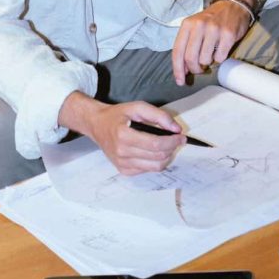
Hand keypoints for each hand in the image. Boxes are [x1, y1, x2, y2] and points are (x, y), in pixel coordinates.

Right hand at [58, 93, 184, 175]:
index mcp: (123, 135)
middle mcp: (122, 152)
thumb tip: (176, 129)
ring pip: (155, 167)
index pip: (155, 144)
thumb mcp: (136, 107)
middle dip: (171, 148)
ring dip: (166, 156)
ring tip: (166, 146)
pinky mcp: (123, 170)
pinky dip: (155, 162)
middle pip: (157, 156)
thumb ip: (158, 115)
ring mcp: (122, 164)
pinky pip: (147, 170)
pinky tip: (152, 152)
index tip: (181, 136)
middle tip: (176, 139)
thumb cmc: (117, 115)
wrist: (97, 125)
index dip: (172, 141)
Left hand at [171, 0, 250, 84]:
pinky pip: (220, 57)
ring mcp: (214, 30)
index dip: (177, 69)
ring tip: (211, 53)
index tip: (180, 81)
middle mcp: (199, 26)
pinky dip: (219, 58)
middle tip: (199, 70)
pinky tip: (220, 49)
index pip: (178, 51)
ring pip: (205, 60)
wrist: (232, 5)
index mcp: (187, 24)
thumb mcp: (194, 27)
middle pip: (190, 58)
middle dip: (194, 69)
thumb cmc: (210, 20)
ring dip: (208, 62)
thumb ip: (186, 45)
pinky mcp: (228, 35)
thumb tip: (182, 69)